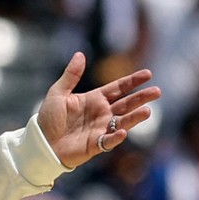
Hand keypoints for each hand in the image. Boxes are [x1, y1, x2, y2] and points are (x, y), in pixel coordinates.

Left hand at [37, 52, 160, 167]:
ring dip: (134, 117)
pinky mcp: (95, 145)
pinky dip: (115, 137)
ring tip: (147, 111)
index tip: (148, 74)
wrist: (41, 142)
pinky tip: (122, 131)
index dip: (132, 81)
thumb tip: (80, 54)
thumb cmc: (48, 118)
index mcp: (94, 99)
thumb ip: (71, 75)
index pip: (118, 88)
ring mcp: (100, 129)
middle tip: (157, 91)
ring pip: (122, 122)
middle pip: (126, 104)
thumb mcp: (58, 93)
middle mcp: (101, 113)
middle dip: (141, 98)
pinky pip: (108, 141)